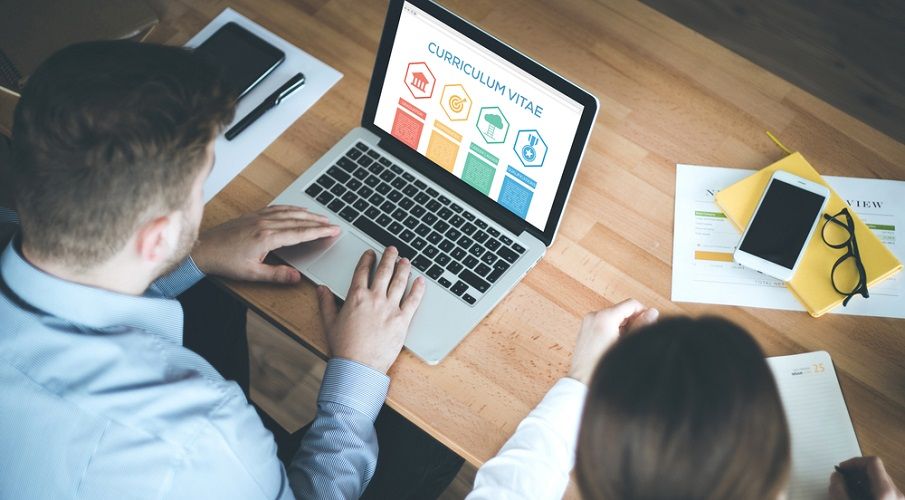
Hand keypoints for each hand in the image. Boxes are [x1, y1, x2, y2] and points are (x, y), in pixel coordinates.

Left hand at [192, 205, 338, 282]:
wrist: (203, 249)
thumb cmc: (224, 262)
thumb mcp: (252, 274)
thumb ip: (276, 275)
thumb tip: (296, 277)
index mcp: (267, 237)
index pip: (300, 233)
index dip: (319, 232)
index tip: (333, 230)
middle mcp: (265, 224)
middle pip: (298, 220)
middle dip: (318, 222)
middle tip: (333, 223)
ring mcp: (258, 217)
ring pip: (289, 212)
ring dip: (307, 214)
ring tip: (321, 216)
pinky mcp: (252, 215)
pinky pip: (277, 208)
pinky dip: (291, 208)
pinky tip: (296, 210)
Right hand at [317, 247, 425, 373]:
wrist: (358, 366)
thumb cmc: (344, 347)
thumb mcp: (329, 322)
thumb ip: (326, 303)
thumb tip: (322, 289)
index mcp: (356, 297)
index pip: (362, 271)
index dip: (367, 260)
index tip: (371, 254)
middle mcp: (374, 298)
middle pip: (383, 271)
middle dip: (388, 258)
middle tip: (392, 250)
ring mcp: (390, 308)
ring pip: (399, 281)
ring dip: (403, 268)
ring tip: (405, 260)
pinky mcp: (402, 320)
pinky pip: (413, 300)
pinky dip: (418, 289)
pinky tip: (421, 281)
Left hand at [567, 298, 658, 383]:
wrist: (582, 382)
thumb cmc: (602, 367)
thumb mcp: (627, 344)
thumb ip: (641, 326)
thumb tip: (652, 313)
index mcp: (604, 317)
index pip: (630, 304)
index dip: (643, 312)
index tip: (649, 323)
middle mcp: (594, 316)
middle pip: (621, 310)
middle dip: (632, 321)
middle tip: (637, 337)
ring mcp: (588, 323)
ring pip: (613, 317)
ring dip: (623, 326)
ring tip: (624, 344)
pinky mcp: (585, 330)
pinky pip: (604, 323)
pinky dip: (613, 330)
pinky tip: (616, 345)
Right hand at [830, 456, 903, 499]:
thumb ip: (838, 489)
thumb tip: (836, 476)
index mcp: (886, 491)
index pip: (873, 461)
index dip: (854, 461)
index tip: (842, 469)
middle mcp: (897, 493)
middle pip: (876, 471)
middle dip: (856, 473)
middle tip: (842, 480)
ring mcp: (898, 499)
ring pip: (879, 481)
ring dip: (861, 482)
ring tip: (848, 491)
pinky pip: (883, 491)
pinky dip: (868, 490)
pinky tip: (858, 497)